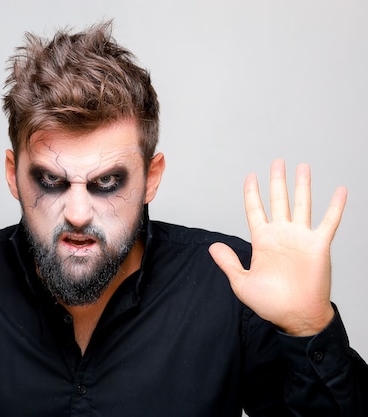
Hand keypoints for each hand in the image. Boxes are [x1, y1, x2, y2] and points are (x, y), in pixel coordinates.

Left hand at [209, 159, 346, 335]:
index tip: (250, 176)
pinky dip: (335, 206)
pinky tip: (339, 191)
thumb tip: (212, 247)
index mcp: (262, 241)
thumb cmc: (270, 303)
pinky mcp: (318, 245)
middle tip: (277, 162)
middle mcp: (281, 235)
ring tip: (302, 167)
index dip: (252, 193)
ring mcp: (300, 238)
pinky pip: (329, 221)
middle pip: (278, 201)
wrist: (295, 316)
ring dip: (302, 186)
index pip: (255, 210)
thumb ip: (228, 262)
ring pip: (301, 204)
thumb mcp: (241, 282)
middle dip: (277, 181)